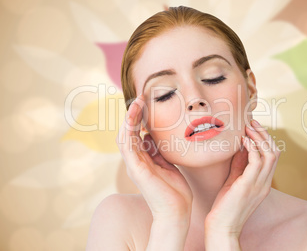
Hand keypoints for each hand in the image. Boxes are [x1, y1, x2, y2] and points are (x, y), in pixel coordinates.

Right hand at [116, 95, 192, 221]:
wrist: (177, 211)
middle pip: (128, 132)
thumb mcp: (168, 164)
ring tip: (136, 102)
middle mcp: (136, 161)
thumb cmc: (174, 190)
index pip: (136, 134)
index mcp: (143, 160)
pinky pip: (128, 147)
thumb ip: (158, 152)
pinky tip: (133, 118)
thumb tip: (151, 136)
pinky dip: (129, 131)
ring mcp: (134, 166)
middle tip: (140, 97)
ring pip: (125, 136)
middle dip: (133, 114)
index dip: (138, 118)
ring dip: (129, 118)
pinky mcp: (137, 170)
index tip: (145, 102)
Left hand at [205, 119, 279, 237]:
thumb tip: (240, 147)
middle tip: (252, 122)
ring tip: (248, 127)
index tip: (253, 127)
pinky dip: (252, 147)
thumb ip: (240, 166)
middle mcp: (265, 183)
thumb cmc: (225, 206)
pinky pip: (257, 161)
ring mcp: (259, 185)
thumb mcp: (235, 181)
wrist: (222, 227)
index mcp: (263, 182)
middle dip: (264, 134)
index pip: (272, 156)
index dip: (265, 139)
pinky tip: (243, 140)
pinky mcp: (248, 185)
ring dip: (259, 138)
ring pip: (270, 154)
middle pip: (275, 152)